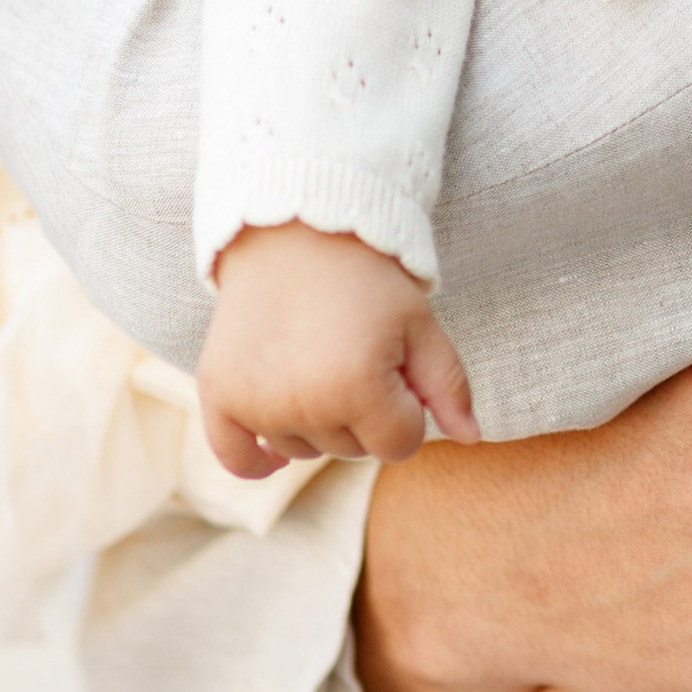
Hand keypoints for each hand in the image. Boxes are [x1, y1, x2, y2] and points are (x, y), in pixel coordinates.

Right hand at [198, 222, 479, 480]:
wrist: (295, 231)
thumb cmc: (368, 279)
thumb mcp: (420, 325)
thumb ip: (448, 387)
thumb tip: (471, 439)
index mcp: (358, 388)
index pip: (399, 446)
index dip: (405, 410)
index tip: (394, 367)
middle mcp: (302, 403)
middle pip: (350, 450)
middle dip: (362, 414)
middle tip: (351, 353)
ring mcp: (256, 402)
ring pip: (302, 451)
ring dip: (315, 423)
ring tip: (316, 363)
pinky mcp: (220, 393)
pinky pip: (236, 457)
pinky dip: (255, 461)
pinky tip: (271, 457)